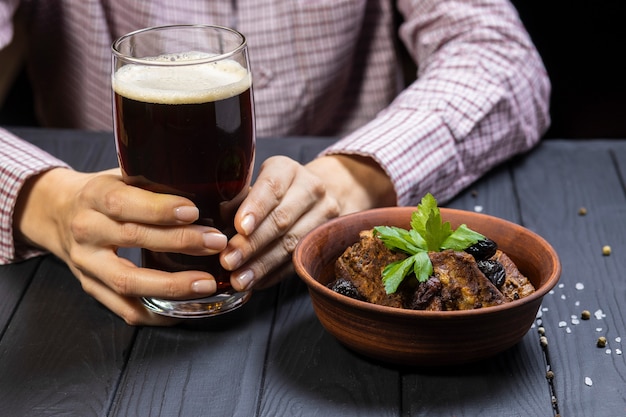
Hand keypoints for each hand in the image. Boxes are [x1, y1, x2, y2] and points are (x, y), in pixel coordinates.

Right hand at [13, 167, 227, 325]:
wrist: (58, 213)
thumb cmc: (105, 192)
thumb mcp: (121, 175)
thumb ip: (154, 179)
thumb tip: (207, 182)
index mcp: (94, 196)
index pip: (123, 203)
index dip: (158, 209)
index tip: (193, 211)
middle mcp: (86, 230)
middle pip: (133, 239)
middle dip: (180, 242)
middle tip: (217, 242)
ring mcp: (87, 264)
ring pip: (128, 281)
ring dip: (171, 285)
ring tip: (207, 283)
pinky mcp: (92, 288)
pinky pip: (124, 310)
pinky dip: (156, 314)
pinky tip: (185, 309)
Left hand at [221, 154, 396, 290]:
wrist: (316, 197)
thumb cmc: (274, 192)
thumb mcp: (255, 185)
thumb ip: (237, 200)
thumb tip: (219, 223)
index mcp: (287, 170)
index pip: (272, 186)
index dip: (256, 207)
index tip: (239, 227)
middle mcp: (311, 189)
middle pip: (282, 219)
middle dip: (252, 243)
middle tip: (228, 260)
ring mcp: (325, 214)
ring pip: (292, 243)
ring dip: (263, 264)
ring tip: (239, 279)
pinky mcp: (328, 239)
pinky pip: (299, 260)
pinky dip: (275, 274)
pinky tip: (256, 282)